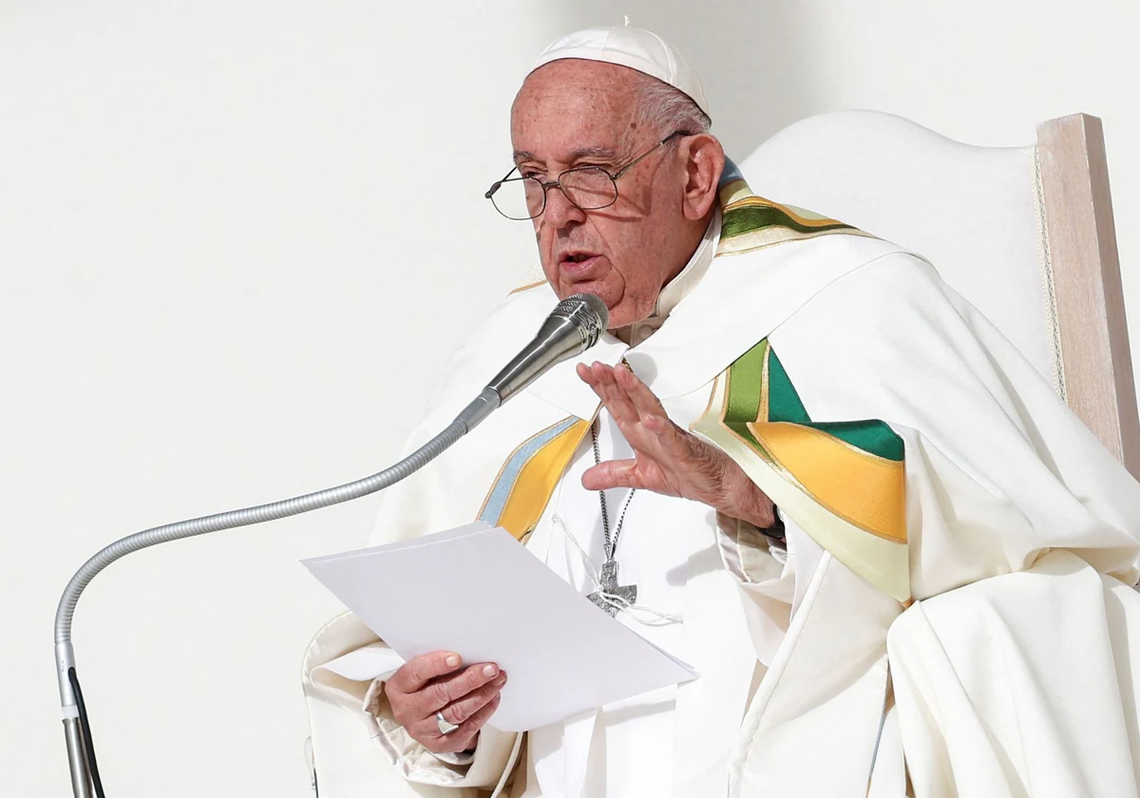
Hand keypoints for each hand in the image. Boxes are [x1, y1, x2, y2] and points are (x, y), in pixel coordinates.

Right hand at [385, 651, 506, 754]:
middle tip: (491, 669)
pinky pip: (466, 729)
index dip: (436, 664)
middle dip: (470, 680)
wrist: (419, 715)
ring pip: (456, 712)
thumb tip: (472, 654)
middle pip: (441, 694)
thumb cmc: (424, 685)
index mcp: (398, 687)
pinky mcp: (439, 744)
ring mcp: (422, 730)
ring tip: (498, 680)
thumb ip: (439, 664)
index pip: (415, 673)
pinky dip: (483, 712)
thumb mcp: (422, 672)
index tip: (458, 657)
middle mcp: (407, 710)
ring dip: (481, 695)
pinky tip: (494, 698)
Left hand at [576, 361, 775, 527]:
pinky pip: (673, 439)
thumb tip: (586, 479)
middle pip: (629, 401)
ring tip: (621, 376)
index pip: (617, 405)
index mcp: (641, 433)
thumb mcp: (641, 477)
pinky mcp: (686, 452)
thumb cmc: (688, 473)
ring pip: (650, 409)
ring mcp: (670, 437)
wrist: (721, 485)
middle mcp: (653, 429)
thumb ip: (613, 475)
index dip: (600, 388)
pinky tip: (651, 420)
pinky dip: (661, 429)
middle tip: (596, 366)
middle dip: (612, 382)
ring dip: (635, 392)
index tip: (584, 372)